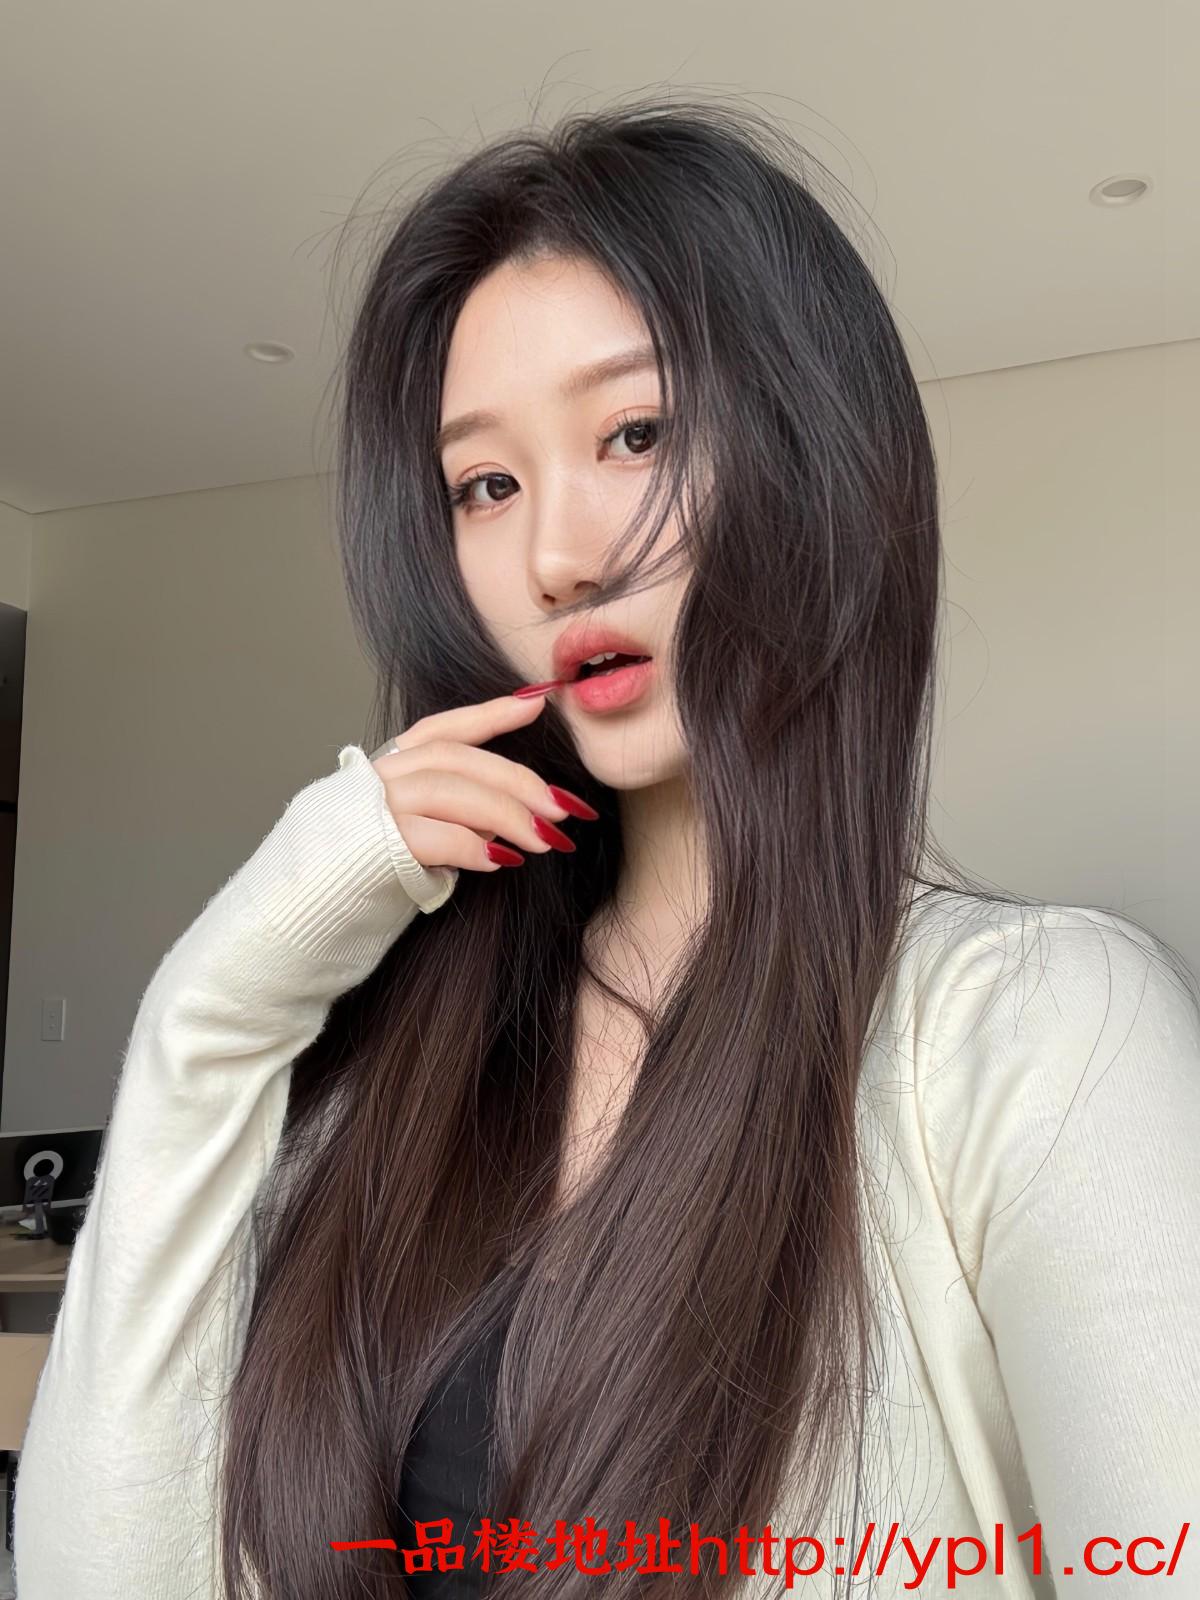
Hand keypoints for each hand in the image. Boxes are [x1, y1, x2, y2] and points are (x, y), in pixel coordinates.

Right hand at [368, 692, 597, 871]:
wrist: (296, 924)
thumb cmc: (357, 889)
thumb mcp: (408, 843)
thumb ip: (448, 821)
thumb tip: (506, 824)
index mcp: (382, 771)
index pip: (441, 730)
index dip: (491, 714)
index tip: (538, 703)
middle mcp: (373, 780)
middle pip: (456, 759)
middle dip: (517, 781)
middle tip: (563, 809)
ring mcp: (367, 809)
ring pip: (449, 790)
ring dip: (506, 814)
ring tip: (544, 841)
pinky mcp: (368, 846)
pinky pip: (432, 835)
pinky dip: (473, 847)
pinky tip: (501, 862)